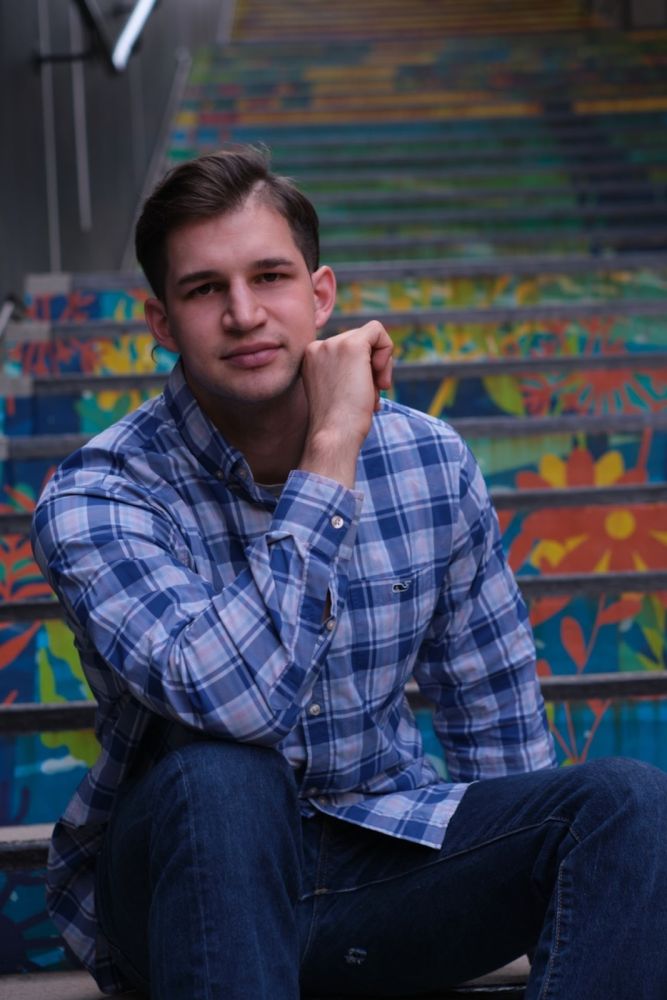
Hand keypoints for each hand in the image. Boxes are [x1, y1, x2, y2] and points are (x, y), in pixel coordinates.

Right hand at [298, 322, 392, 487]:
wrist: (335, 434)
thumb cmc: (339, 423)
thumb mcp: (337, 390)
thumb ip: (346, 371)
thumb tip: (372, 363)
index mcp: (310, 357)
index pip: (344, 349)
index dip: (360, 369)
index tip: (362, 393)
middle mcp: (318, 346)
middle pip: (359, 341)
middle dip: (372, 367)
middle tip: (372, 395)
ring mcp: (333, 344)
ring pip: (370, 337)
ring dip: (380, 365)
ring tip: (374, 392)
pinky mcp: (352, 345)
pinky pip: (377, 331)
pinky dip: (387, 350)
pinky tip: (380, 377)